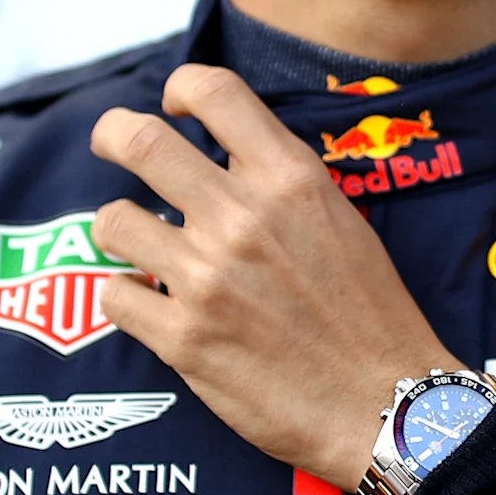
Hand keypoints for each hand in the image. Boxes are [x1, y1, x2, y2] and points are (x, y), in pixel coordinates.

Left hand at [89, 63, 455, 486]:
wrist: (385, 406)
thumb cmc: (370, 316)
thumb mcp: (341, 220)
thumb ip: (282, 184)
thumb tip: (226, 158)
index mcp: (291, 179)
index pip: (214, 90)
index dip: (181, 88)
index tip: (174, 107)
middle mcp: (243, 218)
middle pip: (139, 140)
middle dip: (111, 134)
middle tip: (110, 142)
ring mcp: (207, 278)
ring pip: (112, 221)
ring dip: (120, 229)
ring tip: (139, 244)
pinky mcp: (183, 339)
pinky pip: (115, 294)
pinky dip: (126, 296)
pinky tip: (150, 305)